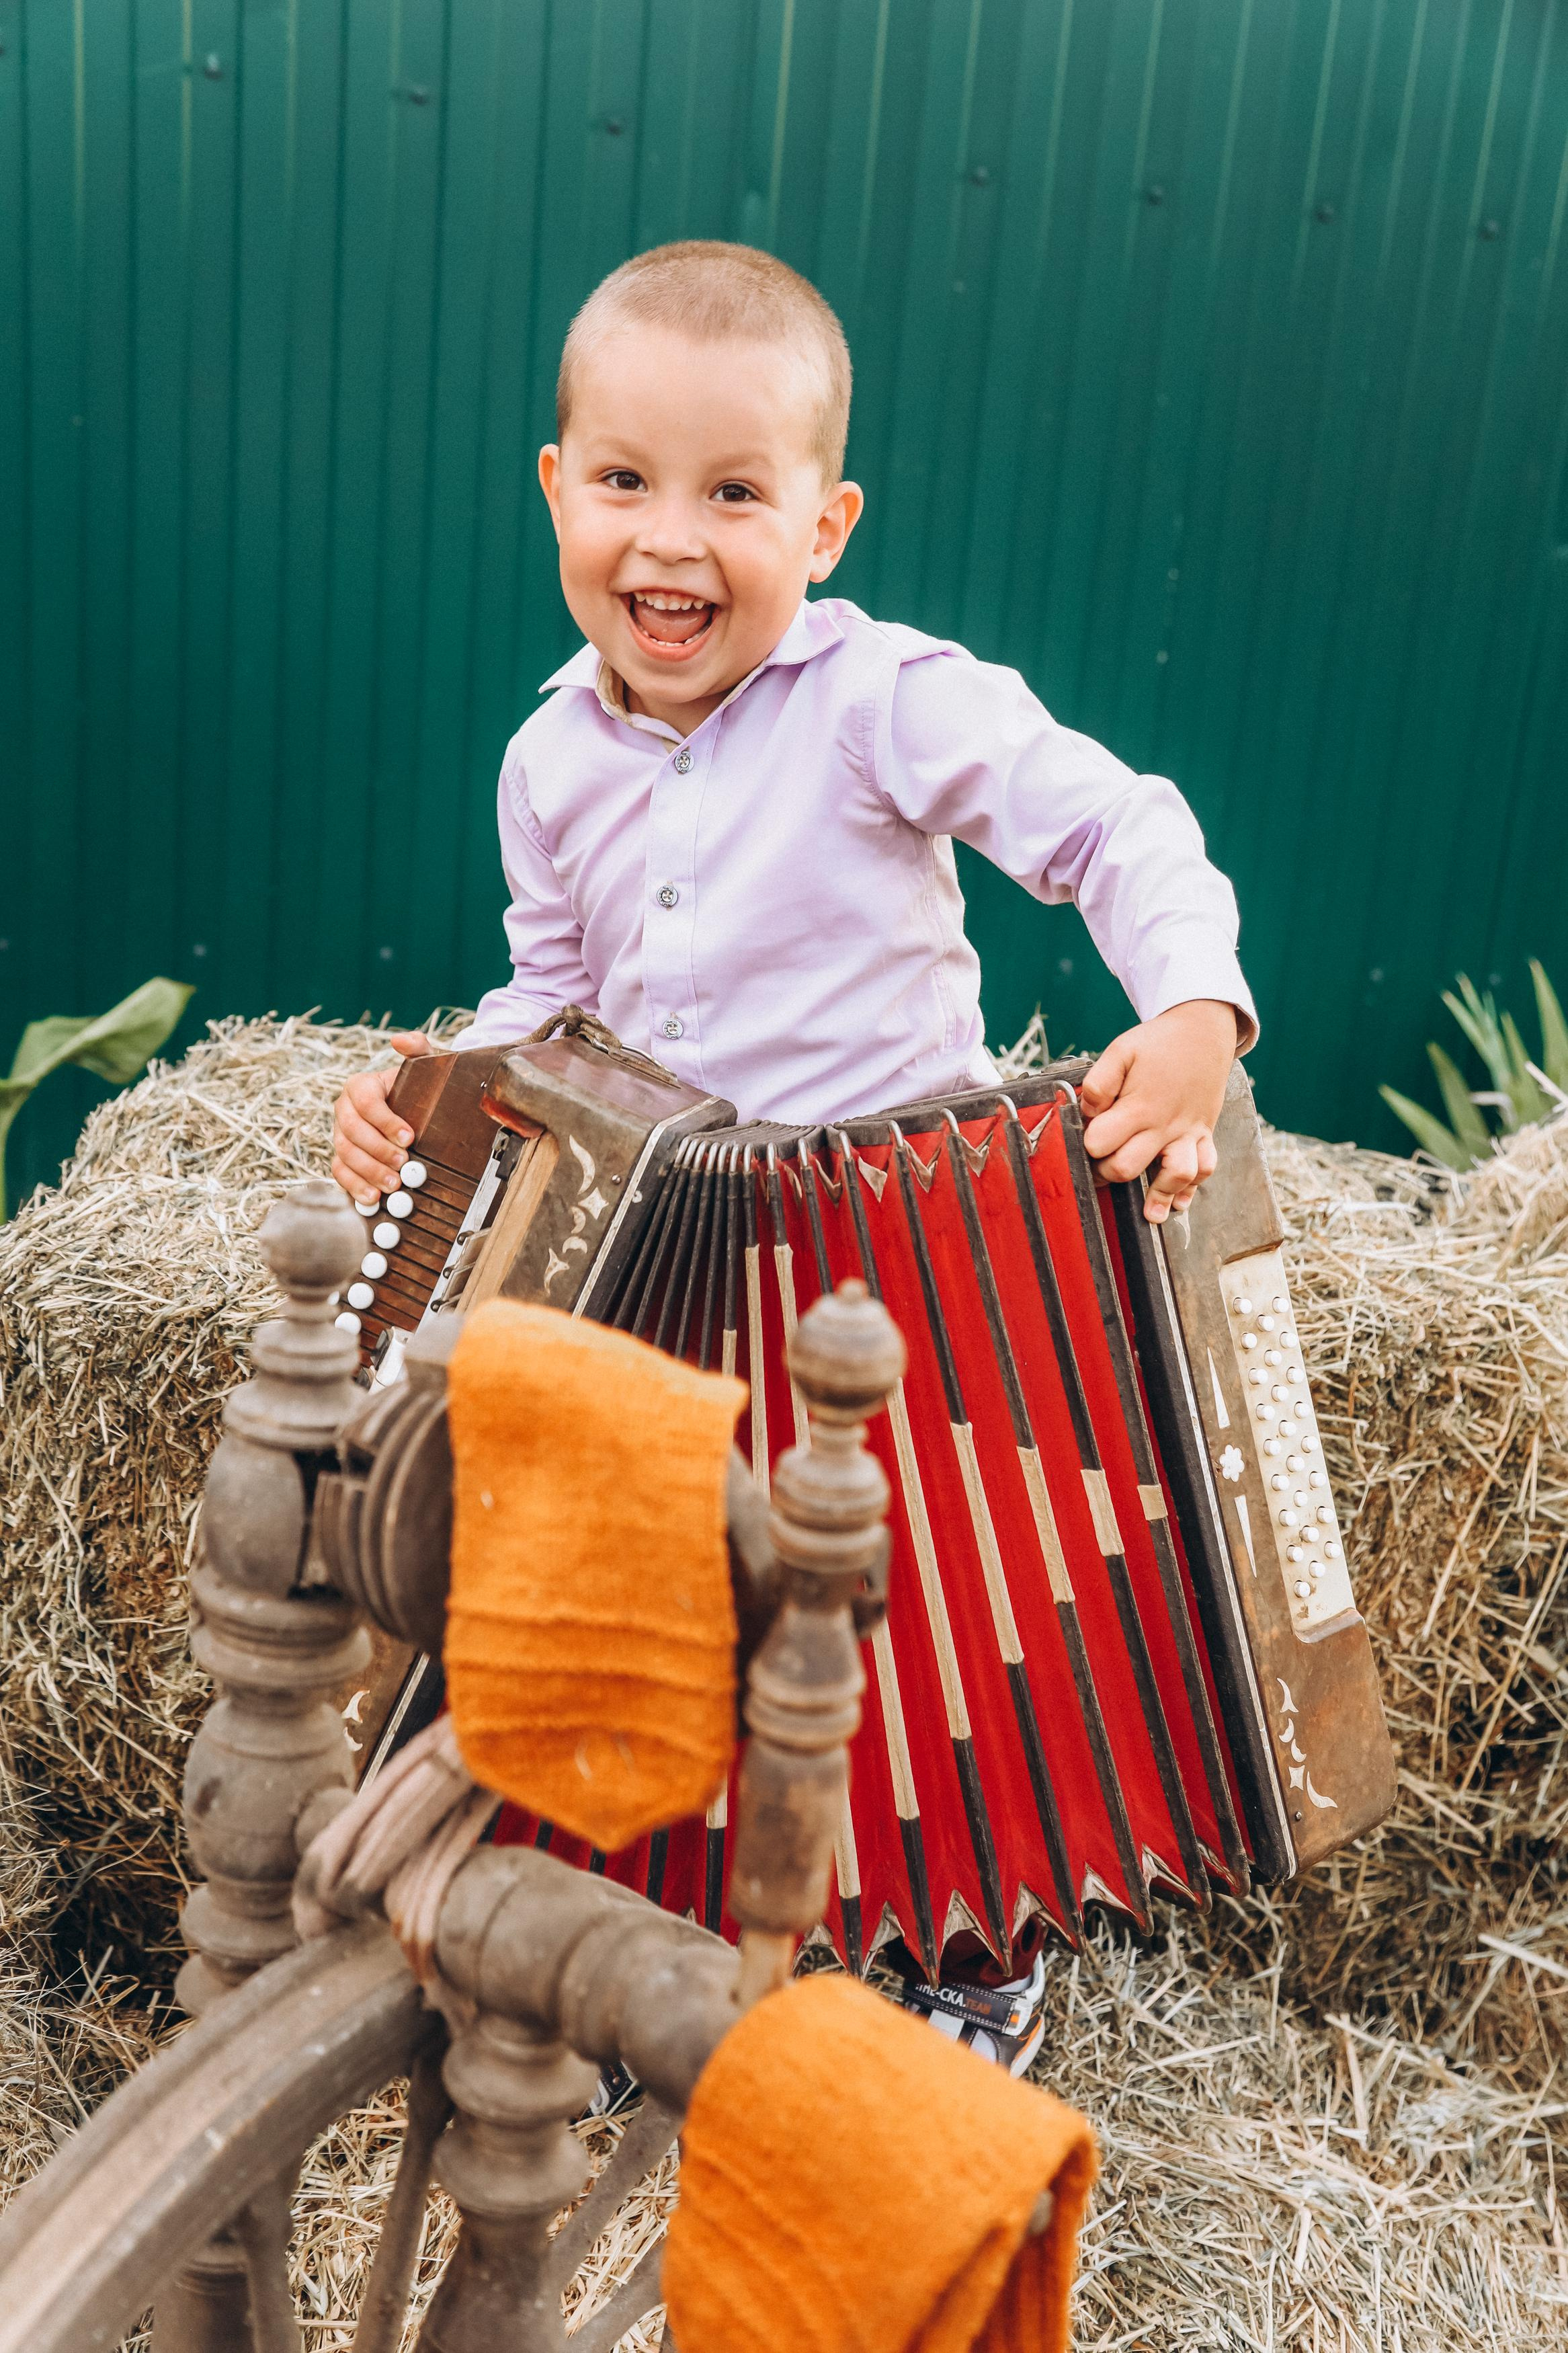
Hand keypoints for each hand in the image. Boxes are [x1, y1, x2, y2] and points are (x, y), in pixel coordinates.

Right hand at [331, 1032, 432, 1203]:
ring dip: (369, 1171)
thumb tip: (400, 1039)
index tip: (409, 1137)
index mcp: (360, 1086)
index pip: (366, 1101)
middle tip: (403, 1164)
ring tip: (394, 1184)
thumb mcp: (425, 1063)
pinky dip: (354, 1186)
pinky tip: (372, 1197)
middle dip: (378, 1150)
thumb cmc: (418, 1086)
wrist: (414, 1104)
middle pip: (351, 1131)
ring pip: (345, 1153)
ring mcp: (340, 1134)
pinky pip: (340, 1172)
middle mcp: (344, 1110)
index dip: (385, 1120)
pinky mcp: (343, 1156)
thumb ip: (417, 1047)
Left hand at [1079, 1000, 1238, 1223]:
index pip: (1101, 1143)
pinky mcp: (1204, 1133)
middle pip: (1129, 1167)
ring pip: (1178, 1175)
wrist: (1203, 1030)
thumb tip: (1088, 1112)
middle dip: (1107, 1173)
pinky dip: (1193, 1187)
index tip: (1084, 1137)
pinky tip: (1178, 1200)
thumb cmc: (1157, 1043)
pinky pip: (1206, 1167)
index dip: (1086, 1143)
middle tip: (1098, 1166)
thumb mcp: (1120, 1050)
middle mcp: (1165, 1124)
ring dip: (1160, 1194)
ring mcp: (1188, 1131)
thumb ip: (1098, 1083)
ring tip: (1148, 1211)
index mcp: (1139, 1105)